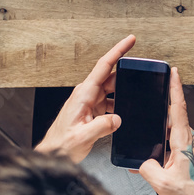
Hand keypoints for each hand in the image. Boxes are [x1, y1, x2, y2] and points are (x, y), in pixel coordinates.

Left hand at [35, 34, 135, 162]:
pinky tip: (122, 113)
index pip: (104, 66)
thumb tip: (118, 118)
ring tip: (132, 102)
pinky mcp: (91, 110)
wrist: (52, 153)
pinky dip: (117, 105)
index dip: (118, 50)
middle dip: (126, 78)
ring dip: (122, 95)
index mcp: (83, 94)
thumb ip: (103, 126)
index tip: (130, 40)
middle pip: (111, 78)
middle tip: (141, 82)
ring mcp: (88, 101)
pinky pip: (109, 101)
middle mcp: (85, 94)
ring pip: (111, 90)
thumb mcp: (83, 137)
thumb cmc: (61, 145)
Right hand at [138, 68, 193, 194]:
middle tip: (155, 86)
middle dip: (165, 99)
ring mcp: (188, 145)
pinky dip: (162, 140)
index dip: (175, 88)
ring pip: (171, 128)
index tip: (173, 72)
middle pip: (174, 114)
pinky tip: (152, 150)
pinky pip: (172, 141)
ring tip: (148, 119)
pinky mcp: (187, 153)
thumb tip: (141, 161)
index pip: (178, 108)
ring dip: (161, 123)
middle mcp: (188, 139)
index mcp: (183, 140)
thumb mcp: (163, 183)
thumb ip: (147, 168)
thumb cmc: (193, 193)